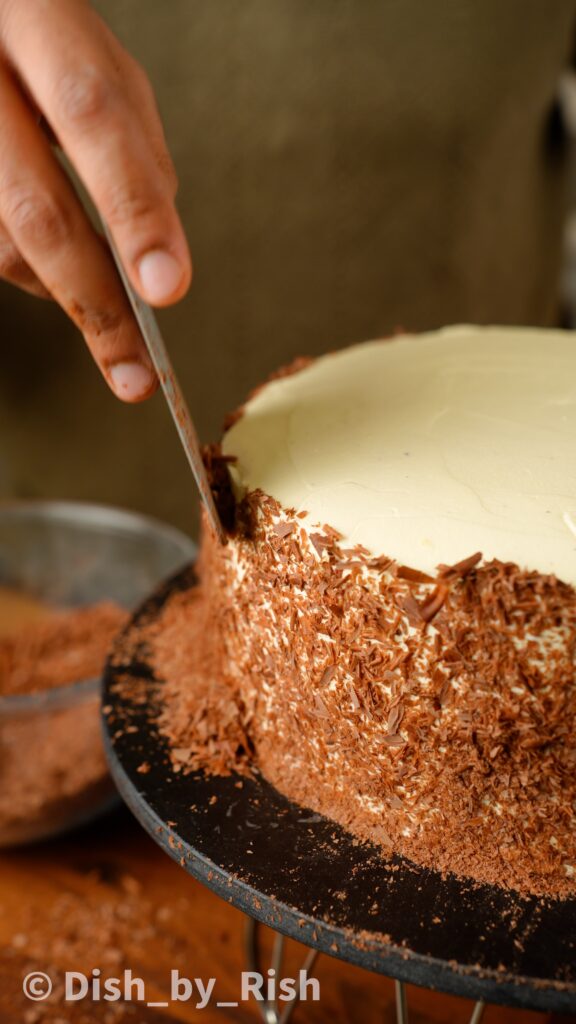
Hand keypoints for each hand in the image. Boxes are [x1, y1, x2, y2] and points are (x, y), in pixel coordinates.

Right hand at [0, 0, 191, 400]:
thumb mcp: (99, 62)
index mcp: (32, 14)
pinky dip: (29, 270)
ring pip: (2, 241)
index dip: (133, 207)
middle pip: (34, 205)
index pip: (93, 116)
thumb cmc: (37, 37)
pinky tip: (55, 262)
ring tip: (107, 299)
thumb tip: (156, 245)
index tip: (166, 289)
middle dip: (95, 303)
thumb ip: (133, 144)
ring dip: (64, 289)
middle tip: (136, 373)